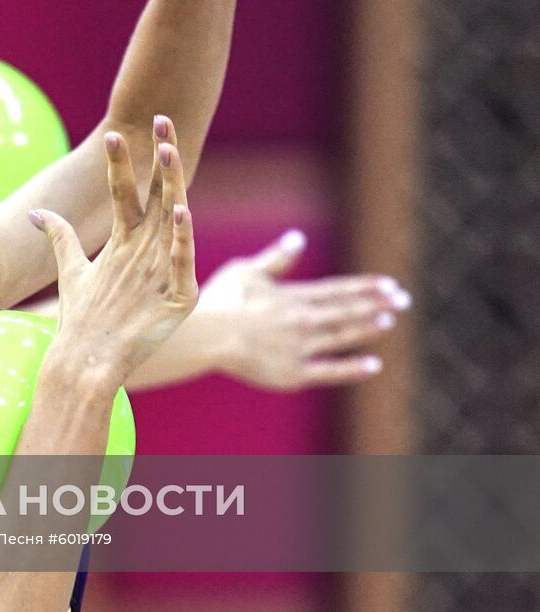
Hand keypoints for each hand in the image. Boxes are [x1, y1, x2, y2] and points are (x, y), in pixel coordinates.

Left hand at [32, 116, 197, 387]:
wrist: (89, 359)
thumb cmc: (84, 316)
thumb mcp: (71, 270)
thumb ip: (59, 236)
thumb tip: (35, 212)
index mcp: (128, 242)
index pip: (128, 191)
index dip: (121, 163)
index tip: (114, 132)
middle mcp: (150, 250)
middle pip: (157, 195)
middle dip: (160, 158)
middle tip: (161, 120)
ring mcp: (167, 270)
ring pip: (172, 219)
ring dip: (172, 185)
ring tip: (169, 153)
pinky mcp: (179, 296)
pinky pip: (181, 260)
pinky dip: (181, 238)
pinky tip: (182, 212)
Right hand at [198, 230, 409, 389]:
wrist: (207, 336)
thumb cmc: (219, 300)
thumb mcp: (246, 270)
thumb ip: (277, 258)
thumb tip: (300, 238)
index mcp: (293, 296)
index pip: (338, 290)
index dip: (366, 288)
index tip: (391, 285)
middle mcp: (303, 320)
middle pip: (347, 311)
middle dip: (377, 305)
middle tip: (404, 301)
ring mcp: (301, 347)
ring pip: (342, 337)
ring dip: (367, 329)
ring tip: (388, 323)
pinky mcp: (294, 373)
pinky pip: (330, 370)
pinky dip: (353, 368)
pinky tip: (374, 364)